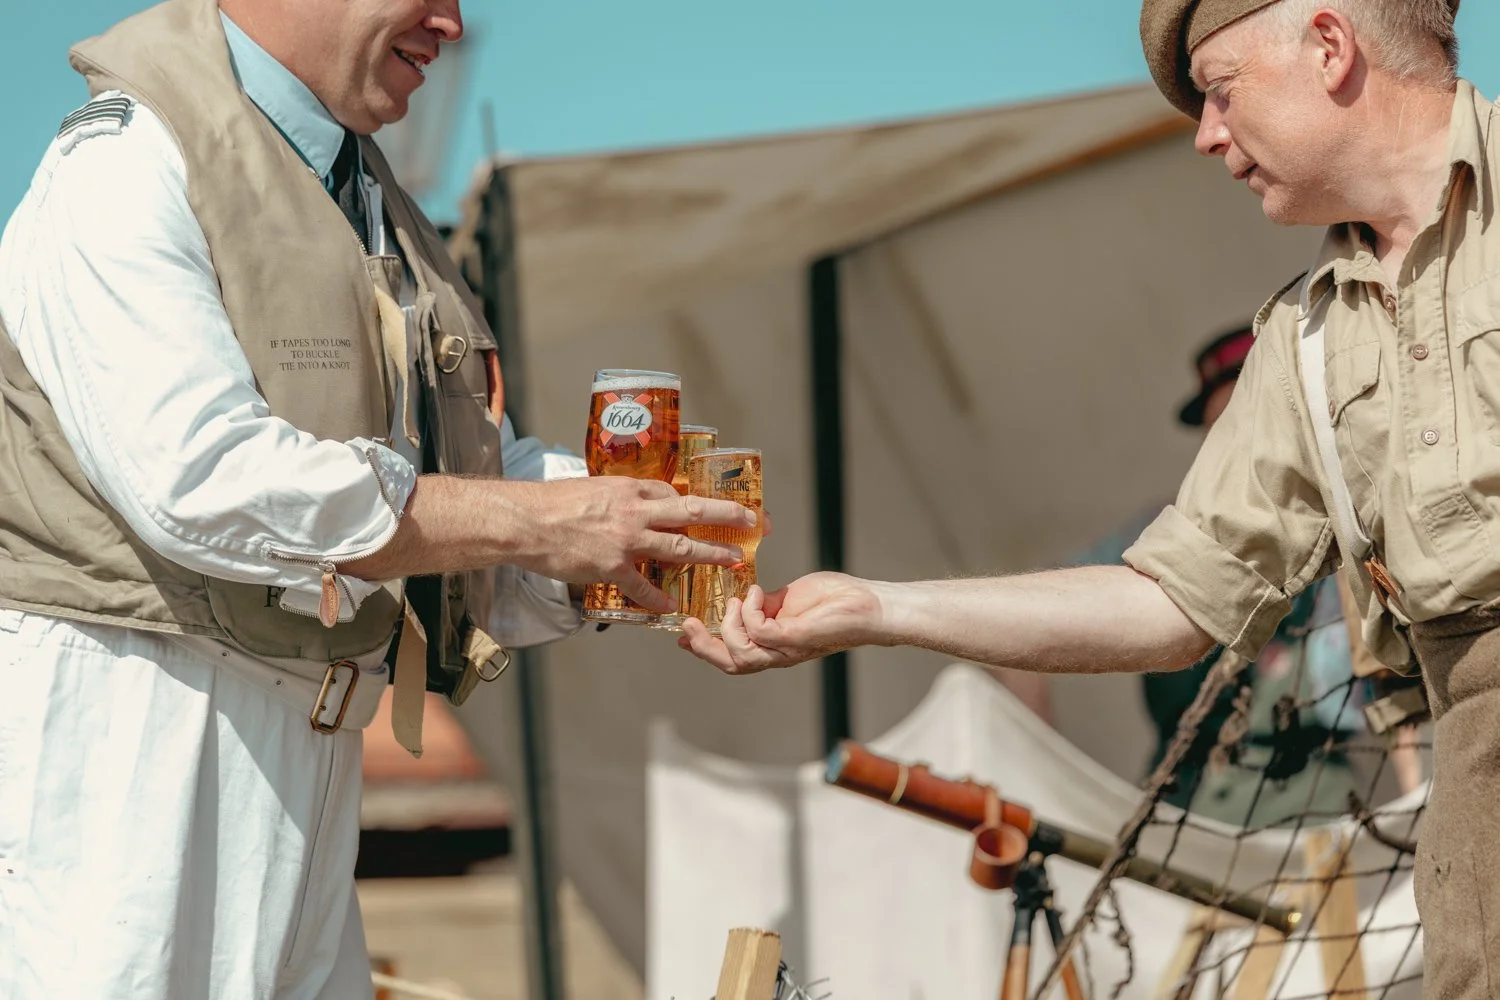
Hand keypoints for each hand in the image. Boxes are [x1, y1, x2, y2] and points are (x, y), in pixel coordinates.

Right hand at [513, 477, 756, 612]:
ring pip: (680, 547)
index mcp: (630, 490)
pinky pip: (643, 588)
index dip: (696, 503)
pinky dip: (659, 600)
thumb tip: (633, 504)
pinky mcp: (612, 568)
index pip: (673, 494)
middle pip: (693, 512)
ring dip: (710, 555)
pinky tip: (672, 608)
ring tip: (732, 562)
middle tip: (753, 522)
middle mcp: (636, 513)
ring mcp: (627, 541)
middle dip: (727, 517)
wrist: (526, 521)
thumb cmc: (553, 503)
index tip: (713, 510)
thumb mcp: (592, 486)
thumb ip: (618, 497)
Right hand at [677, 572, 885, 674]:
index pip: (734, 655)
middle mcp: (778, 653)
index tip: (683, 635)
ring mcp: (787, 649)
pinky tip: (756, 593)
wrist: (871, 606)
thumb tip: (744, 599)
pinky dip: (750, 609)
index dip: (705, 649)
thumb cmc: (838, 600)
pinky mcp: (795, 639)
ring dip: (729, 627)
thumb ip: (765, 604)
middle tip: (689, 626)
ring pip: (741, 654)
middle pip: (731, 664)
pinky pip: (758, 631)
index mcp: (774, 644)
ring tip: (735, 602)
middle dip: (704, 648)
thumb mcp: (789, 598)